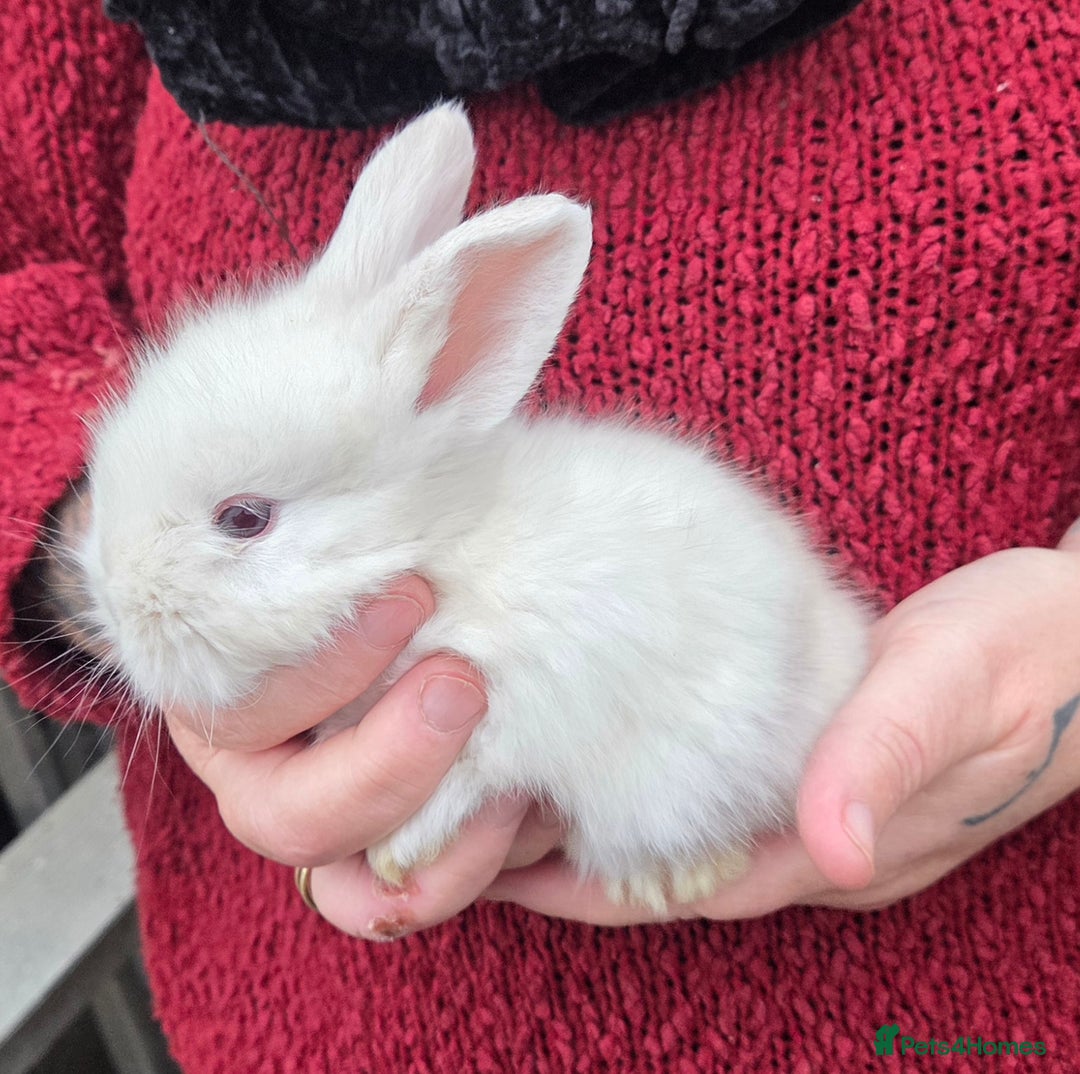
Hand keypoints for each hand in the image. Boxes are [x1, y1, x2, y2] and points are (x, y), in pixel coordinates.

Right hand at [38, 485, 550, 940]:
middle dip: (384, 760)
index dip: (323, 660)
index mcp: (225, 671)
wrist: (373, 572)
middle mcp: (259, 756)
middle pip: (284, 817)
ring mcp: (326, 805)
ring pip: (346, 887)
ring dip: (436, 844)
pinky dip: (468, 869)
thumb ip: (358, 454)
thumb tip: (404, 358)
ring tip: (518, 779)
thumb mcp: (352, 478)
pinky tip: (532, 806)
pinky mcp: (395, 838)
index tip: (415, 586)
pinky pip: (404, 897)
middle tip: (464, 680)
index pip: (238, 700)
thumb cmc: (358, 516)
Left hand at [483, 525, 1079, 922]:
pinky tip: (620, 761)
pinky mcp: (831, 779)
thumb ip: (888, 756)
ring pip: (690, 847)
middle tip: (475, 828)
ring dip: (607, 834)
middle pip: (668, 878)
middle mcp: (821, 848)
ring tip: (520, 795)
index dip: (581, 888)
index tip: (491, 869)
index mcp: (838, 840)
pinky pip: (724, 808)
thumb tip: (830, 847)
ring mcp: (827, 819)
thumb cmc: (1025, 655)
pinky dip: (658, 798)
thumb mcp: (953, 685)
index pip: (681, 886)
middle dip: (571, 867)